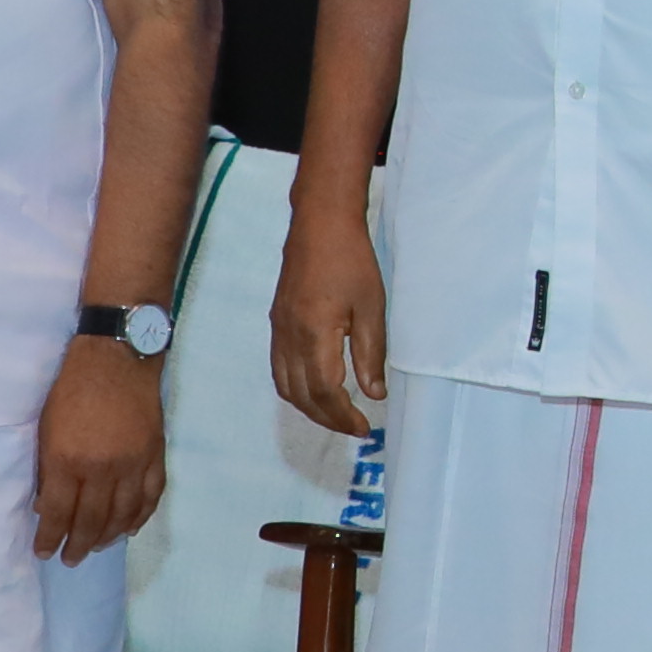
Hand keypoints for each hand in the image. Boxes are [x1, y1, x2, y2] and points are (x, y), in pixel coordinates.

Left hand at [33, 334, 165, 564]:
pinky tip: (129, 528)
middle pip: (90, 521)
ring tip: (97, 547)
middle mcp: (102, 468)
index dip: (50, 537)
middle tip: (70, 559)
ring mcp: (132, 464)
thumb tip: (47, 506)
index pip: (58, 513)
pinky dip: (140, 517)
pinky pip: (149, 497)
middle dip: (77, 545)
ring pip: (122, 515)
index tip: (44, 552)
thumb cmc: (71, 389)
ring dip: (107, 537)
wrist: (116, 357)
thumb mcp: (46, 428)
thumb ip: (47, 469)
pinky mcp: (153, 456)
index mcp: (68, 460)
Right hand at [270, 197, 389, 438]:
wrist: (319, 224)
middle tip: (353, 427)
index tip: (364, 426)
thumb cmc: (351, 261)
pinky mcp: (276, 322)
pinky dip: (295, 388)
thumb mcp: (371, 307)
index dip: (342, 415)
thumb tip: (374, 394)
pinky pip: (279, 368)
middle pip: (301, 395)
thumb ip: (370, 353)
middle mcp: (289, 337)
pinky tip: (315, 388)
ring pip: (285, 385)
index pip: (324, 391)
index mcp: (314, 333)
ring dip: (309, 407)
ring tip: (336, 414)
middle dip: (326, 418)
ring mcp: (278, 330)